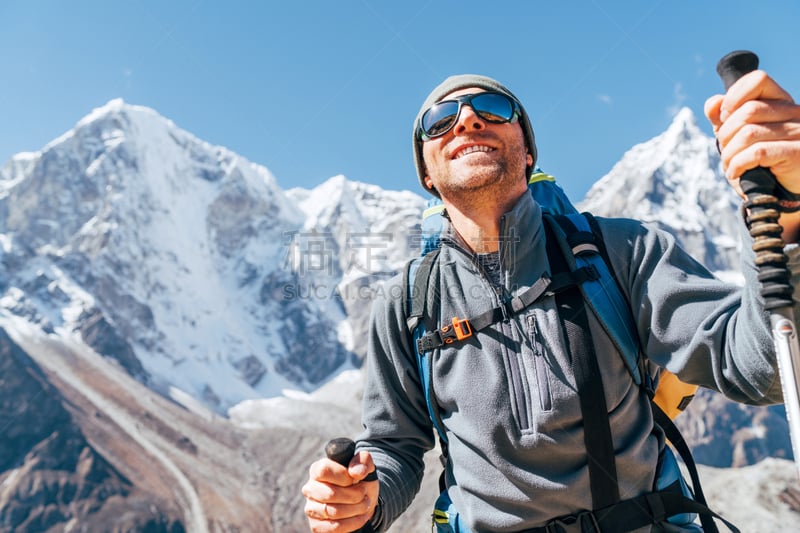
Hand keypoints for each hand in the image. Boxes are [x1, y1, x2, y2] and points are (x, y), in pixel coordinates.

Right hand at [301, 450, 378, 532]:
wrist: (363, 501)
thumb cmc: (360, 480)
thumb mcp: (366, 466)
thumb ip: (363, 461)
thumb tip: (356, 472)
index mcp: (318, 469)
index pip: (324, 470)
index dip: (344, 476)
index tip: (355, 479)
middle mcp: (310, 488)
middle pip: (330, 494)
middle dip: (354, 495)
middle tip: (364, 494)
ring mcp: (311, 508)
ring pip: (333, 512)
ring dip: (356, 509)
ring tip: (365, 504)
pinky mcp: (316, 525)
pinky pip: (334, 527)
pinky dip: (352, 523)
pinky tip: (360, 516)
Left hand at [705, 70, 799, 241]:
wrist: (782, 195)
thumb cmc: (760, 164)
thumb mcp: (738, 139)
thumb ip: (724, 119)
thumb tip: (713, 103)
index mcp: (781, 103)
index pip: (758, 80)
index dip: (733, 97)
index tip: (724, 117)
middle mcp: (795, 113)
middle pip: (748, 111)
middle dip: (726, 134)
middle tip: (726, 152)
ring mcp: (799, 132)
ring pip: (749, 133)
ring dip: (729, 154)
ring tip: (731, 166)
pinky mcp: (798, 153)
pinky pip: (757, 152)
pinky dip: (738, 164)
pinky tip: (736, 173)